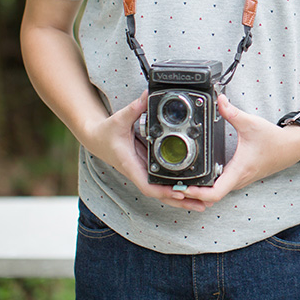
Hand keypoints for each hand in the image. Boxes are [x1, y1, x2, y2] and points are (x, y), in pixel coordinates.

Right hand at [81, 90, 207, 211]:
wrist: (96, 138)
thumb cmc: (106, 132)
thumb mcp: (120, 118)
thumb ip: (135, 107)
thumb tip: (147, 95)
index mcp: (131, 164)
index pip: (148, 185)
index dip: (164, 191)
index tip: (179, 192)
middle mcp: (139, 172)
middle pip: (160, 194)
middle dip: (180, 200)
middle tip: (203, 203)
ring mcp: (143, 172)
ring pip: (163, 192)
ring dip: (181, 199)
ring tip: (203, 204)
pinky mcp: (147, 170)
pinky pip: (163, 184)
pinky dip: (176, 190)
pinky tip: (191, 192)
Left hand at [182, 95, 299, 206]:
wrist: (290, 148)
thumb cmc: (273, 140)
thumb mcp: (251, 123)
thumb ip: (232, 113)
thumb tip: (219, 100)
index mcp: (238, 171)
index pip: (213, 193)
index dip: (195, 193)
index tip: (181, 187)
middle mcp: (237, 180)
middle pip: (209, 197)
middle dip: (190, 194)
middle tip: (171, 185)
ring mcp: (238, 181)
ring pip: (214, 194)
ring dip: (197, 192)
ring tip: (179, 183)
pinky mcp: (238, 177)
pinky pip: (219, 188)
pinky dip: (206, 188)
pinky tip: (196, 178)